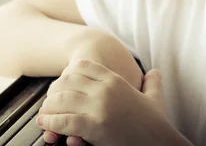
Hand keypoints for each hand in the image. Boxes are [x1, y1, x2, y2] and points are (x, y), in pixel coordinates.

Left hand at [36, 59, 178, 145]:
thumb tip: (155, 72)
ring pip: (62, 100)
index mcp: (116, 80)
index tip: (62, 84)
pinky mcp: (95, 127)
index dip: (67, 73)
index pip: (83, 66)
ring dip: (48, 108)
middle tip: (48, 101)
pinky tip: (45, 126)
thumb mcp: (155, 98)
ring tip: (43, 115)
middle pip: (68, 81)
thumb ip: (152, 83)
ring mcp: (100, 107)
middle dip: (54, 91)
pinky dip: (51, 124)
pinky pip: (65, 121)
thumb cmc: (157, 124)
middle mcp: (106, 90)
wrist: (162, 144)